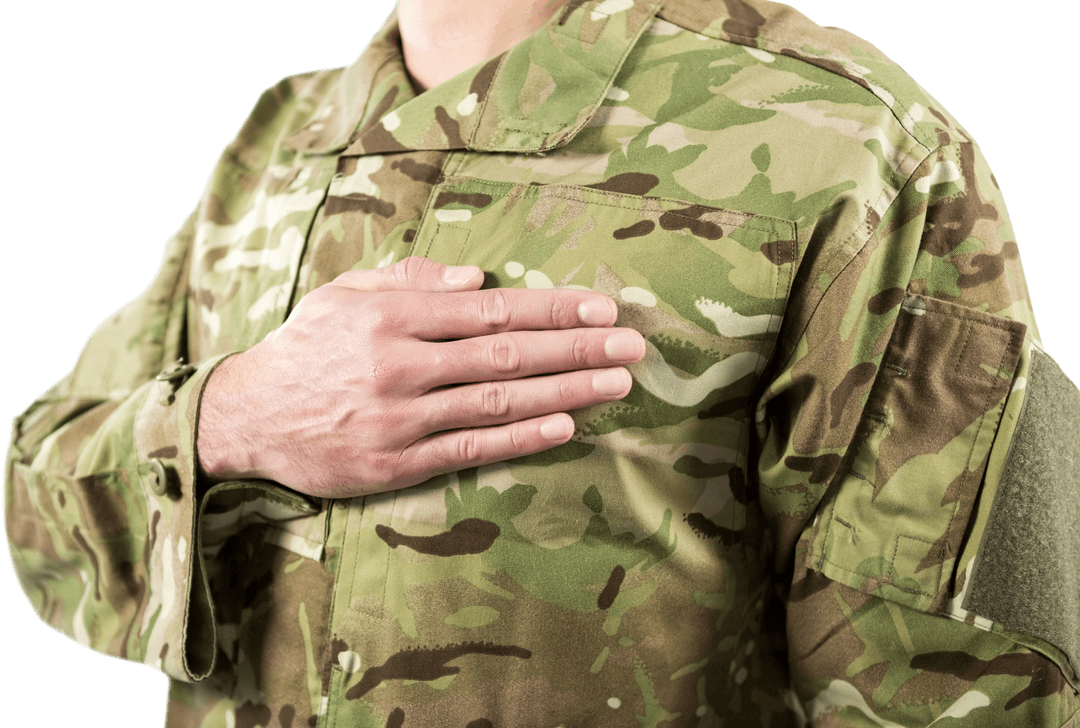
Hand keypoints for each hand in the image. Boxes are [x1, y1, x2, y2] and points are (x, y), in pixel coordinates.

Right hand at [196, 256, 644, 497]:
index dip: (551, 309)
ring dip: (565, 391)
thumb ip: (412, 281)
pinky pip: (472, 449)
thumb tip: (481, 278)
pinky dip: (521, 437)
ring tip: (617, 383)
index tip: (600, 307)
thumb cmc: (305, 348)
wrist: (248, 417)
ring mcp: (401, 418)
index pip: (490, 309)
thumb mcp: (345, 293)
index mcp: (391, 316)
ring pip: (498, 401)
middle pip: (506, 353)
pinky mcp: (398, 463)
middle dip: (576, 347)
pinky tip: (565, 426)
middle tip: (632, 344)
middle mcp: (400, 364)